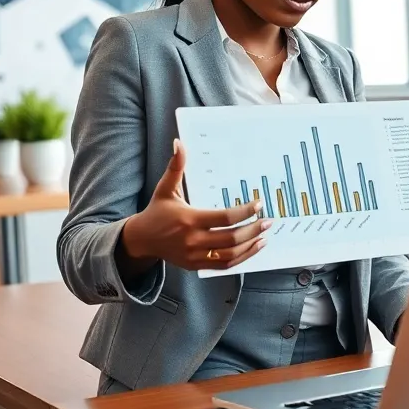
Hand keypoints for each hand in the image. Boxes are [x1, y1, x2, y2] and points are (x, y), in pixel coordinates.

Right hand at [120, 139, 271, 272]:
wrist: (140, 240)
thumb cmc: (156, 212)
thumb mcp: (165, 188)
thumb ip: (175, 167)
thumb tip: (179, 143)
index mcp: (189, 219)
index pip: (225, 218)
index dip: (244, 212)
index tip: (259, 204)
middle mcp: (193, 240)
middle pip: (231, 239)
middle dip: (253, 230)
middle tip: (268, 221)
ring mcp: (195, 256)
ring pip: (230, 255)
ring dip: (250, 246)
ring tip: (264, 236)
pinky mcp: (195, 265)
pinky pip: (223, 266)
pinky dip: (240, 259)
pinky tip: (252, 248)